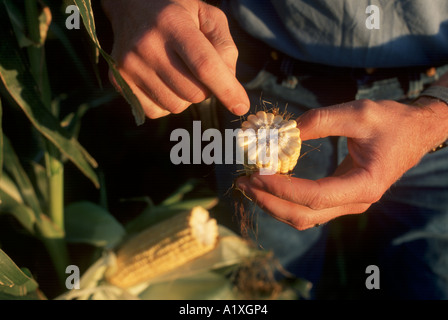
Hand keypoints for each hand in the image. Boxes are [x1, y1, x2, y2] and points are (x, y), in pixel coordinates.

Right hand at [101, 0, 248, 118]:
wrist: (130, 6)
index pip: (204, 66)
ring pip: (176, 105)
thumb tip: (229, 84)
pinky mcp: (119, 81)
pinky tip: (163, 82)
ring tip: (179, 72)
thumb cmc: (177, 13)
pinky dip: (167, 103)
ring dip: (186, 96)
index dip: (226, 89)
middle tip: (198, 71)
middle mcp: (147, 45)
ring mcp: (129, 65)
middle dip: (206, 89)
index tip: (241, 106)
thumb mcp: (207, 16)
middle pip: (193, 92)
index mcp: (173, 23)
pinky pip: (156, 112)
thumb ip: (225, 47)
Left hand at [236, 98, 447, 229]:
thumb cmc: (392, 122)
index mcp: (364, 186)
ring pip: (304, 217)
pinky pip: (308, 207)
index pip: (314, 197)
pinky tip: (269, 185)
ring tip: (249, 184)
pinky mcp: (341, 197)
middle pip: (304, 216)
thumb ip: (321, 120)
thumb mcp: (359, 113)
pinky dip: (285, 199)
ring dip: (274, 204)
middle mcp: (356, 202)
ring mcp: (348, 203)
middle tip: (243, 182)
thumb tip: (283, 131)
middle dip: (270, 202)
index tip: (256, 174)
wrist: (415, 132)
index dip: (282, 189)